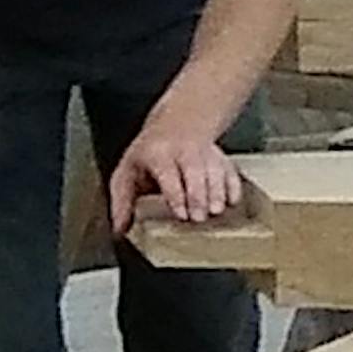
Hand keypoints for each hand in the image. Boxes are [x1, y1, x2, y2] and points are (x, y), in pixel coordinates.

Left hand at [107, 121, 244, 231]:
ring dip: (217, 192)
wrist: (177, 123)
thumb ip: (123, 200)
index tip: (181, 214)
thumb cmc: (151, 153)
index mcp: (158, 154)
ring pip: (214, 170)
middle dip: (198, 197)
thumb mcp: (128, 171)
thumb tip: (119, 228)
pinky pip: (230, 169)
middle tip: (199, 218)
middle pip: (194, 172)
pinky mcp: (220, 156)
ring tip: (216, 211)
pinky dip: (233, 186)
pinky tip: (232, 201)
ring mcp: (204, 152)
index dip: (176, 195)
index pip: (168, 174)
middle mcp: (183, 151)